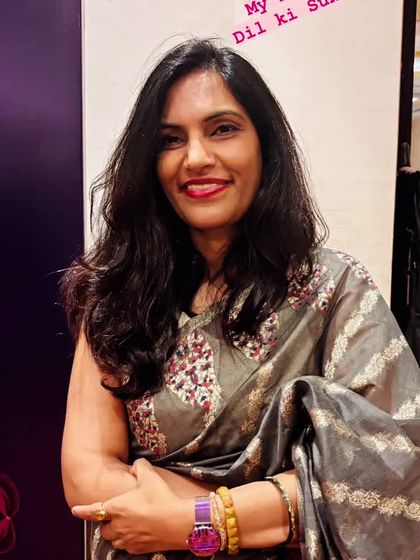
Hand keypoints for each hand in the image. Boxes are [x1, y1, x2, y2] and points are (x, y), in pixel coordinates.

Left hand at [71, 459, 193, 554]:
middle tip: (114, 514)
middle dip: (106, 522)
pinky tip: (138, 533)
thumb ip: (140, 466)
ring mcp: (128, 539)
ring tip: (125, 524)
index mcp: (117, 508)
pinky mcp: (139, 549)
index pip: (93, 510)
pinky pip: (127, 547)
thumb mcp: (150, 476)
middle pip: (103, 528)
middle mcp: (118, 526)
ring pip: (114, 540)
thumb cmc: (162, 498)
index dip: (83, 510)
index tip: (75, 510)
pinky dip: (128, 541)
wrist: (179, 522)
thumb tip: (136, 464)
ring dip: (116, 533)